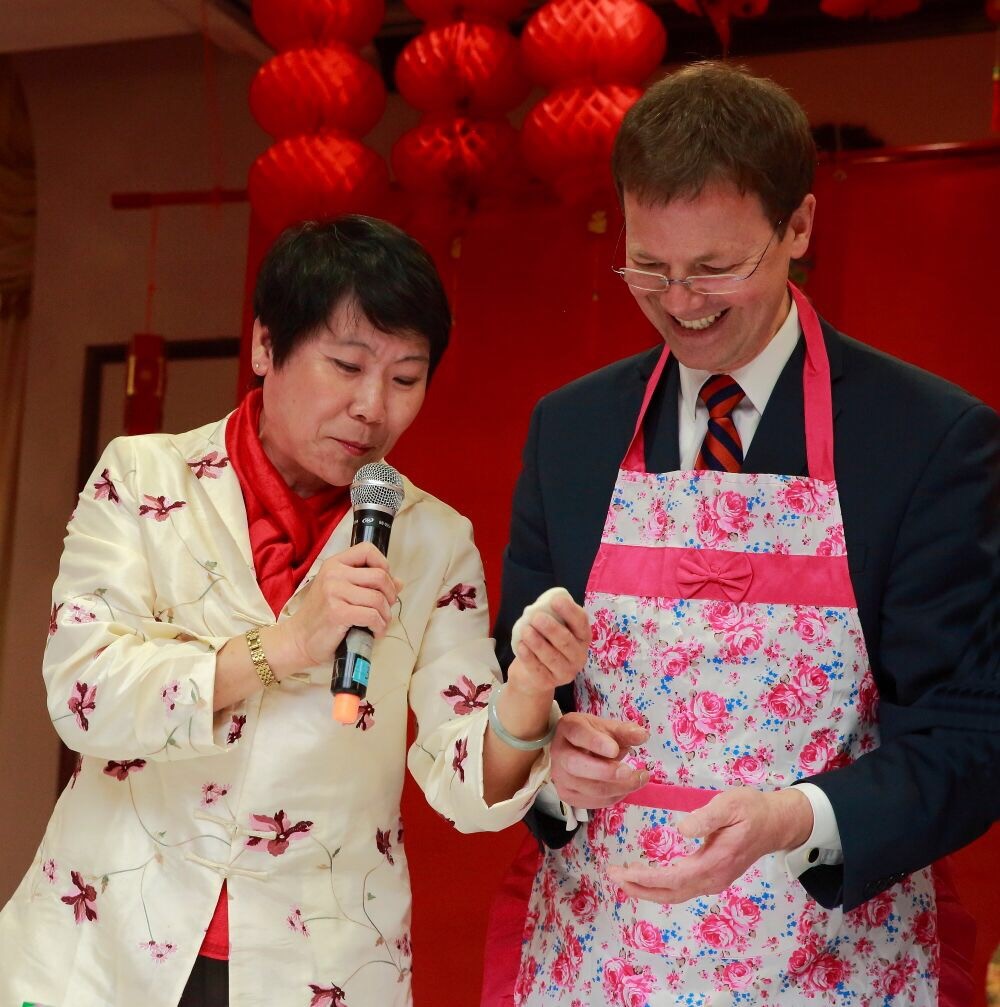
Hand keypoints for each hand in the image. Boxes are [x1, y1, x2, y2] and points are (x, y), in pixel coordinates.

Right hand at [281, 541, 400, 668]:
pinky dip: (379, 626)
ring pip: (378, 598)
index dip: (383, 565)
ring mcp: (334, 592)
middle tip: (386, 608)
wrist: (298, 639)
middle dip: (390, 594)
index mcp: (335, 564)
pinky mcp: (338, 612)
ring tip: (379, 624)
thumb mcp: (342, 592)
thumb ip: (368, 584)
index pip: (368, 549)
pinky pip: (372, 616)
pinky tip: (374, 632)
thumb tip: (399, 582)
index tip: (383, 583)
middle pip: (379, 576)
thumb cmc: (322, 616)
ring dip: (385, 615)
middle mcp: (334, 574)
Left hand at [506, 593, 590, 696]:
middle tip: (537, 617)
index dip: (570, 611)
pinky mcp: (549, 683)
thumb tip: (543, 604)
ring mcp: (566, 672)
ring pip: (552, 657)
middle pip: (567, 642)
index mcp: (582, 637)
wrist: (532, 674)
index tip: (556, 600)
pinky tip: (521, 646)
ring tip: (526, 631)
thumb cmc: (544, 642)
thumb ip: (550, 615)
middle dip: (552, 629)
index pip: (581, 622)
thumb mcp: (550, 628)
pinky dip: (529, 657)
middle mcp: (579, 656)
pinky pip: (538, 669)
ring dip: (538, 643)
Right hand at [548, 712, 649, 808]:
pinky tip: (626, 787)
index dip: (595, 742)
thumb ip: (624, 731)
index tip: (614, 749)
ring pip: (590, 788)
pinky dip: (615, 796)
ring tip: (640, 778)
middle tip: (628, 771)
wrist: (574, 750)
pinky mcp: (568, 796)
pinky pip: (594, 801)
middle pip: (576, 765)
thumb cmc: (592, 736)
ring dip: (619, 787)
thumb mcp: (607, 727)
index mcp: (568, 728)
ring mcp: (561, 777)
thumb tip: (642, 735)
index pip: (578, 734)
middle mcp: (559, 753)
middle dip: (605, 771)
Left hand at [606, 787, 813, 904]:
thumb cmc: (752, 810)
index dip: (646, 877)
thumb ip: (706, 817)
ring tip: (622, 879)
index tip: (622, 871)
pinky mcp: (713, 876)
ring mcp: (714, 880)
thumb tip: (681, 829)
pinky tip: (646, 876)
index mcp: (715, 862)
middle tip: (612, 875)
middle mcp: (713, 878)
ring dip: (647, 889)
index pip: (673, 878)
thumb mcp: (730, 804)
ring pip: (675, 894)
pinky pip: (682, 888)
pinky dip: (660, 886)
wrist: (776, 823)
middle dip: (639, 888)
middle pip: (670, 893)